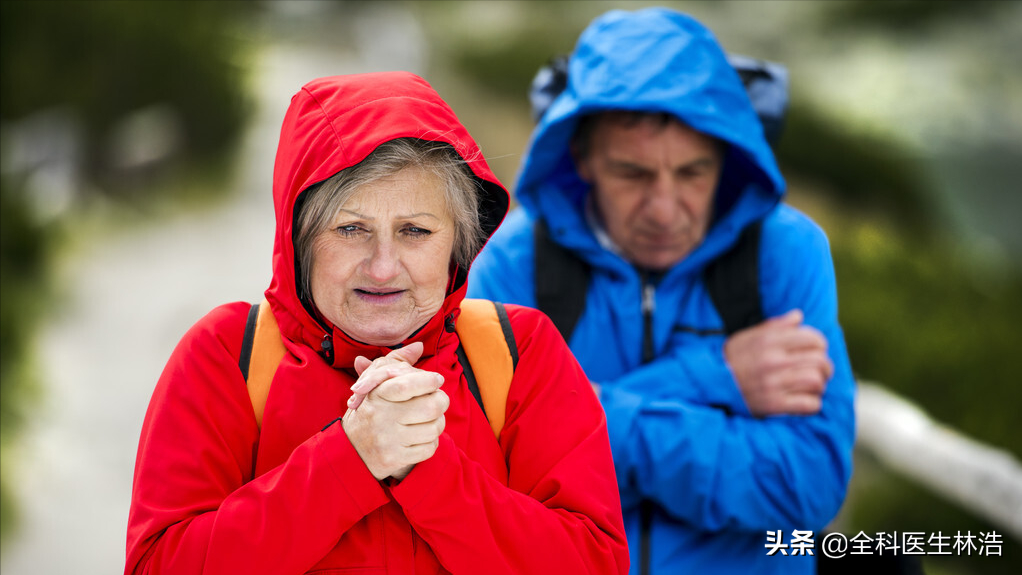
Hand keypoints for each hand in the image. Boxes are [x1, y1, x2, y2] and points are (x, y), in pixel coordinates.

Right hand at [342, 343, 449, 480]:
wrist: (350, 450)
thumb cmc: (370, 410)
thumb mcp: (375, 383)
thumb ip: (397, 362)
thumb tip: (419, 346)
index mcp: (377, 395)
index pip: (407, 385)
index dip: (428, 380)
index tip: (437, 379)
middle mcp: (382, 417)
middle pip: (431, 406)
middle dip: (441, 401)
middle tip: (438, 399)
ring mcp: (389, 440)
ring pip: (435, 428)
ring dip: (438, 422)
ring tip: (430, 419)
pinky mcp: (395, 459)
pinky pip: (430, 448)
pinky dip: (431, 442)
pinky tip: (422, 436)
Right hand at [724, 309, 832, 416]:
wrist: (710, 383)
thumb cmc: (733, 357)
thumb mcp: (750, 335)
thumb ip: (776, 325)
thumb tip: (799, 316)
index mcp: (770, 341)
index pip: (813, 338)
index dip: (820, 344)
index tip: (816, 351)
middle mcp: (774, 361)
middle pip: (819, 360)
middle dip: (825, 366)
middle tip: (821, 370)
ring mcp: (774, 384)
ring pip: (816, 381)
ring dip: (820, 384)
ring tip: (813, 385)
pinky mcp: (774, 405)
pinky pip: (808, 404)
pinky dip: (813, 403)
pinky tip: (806, 400)